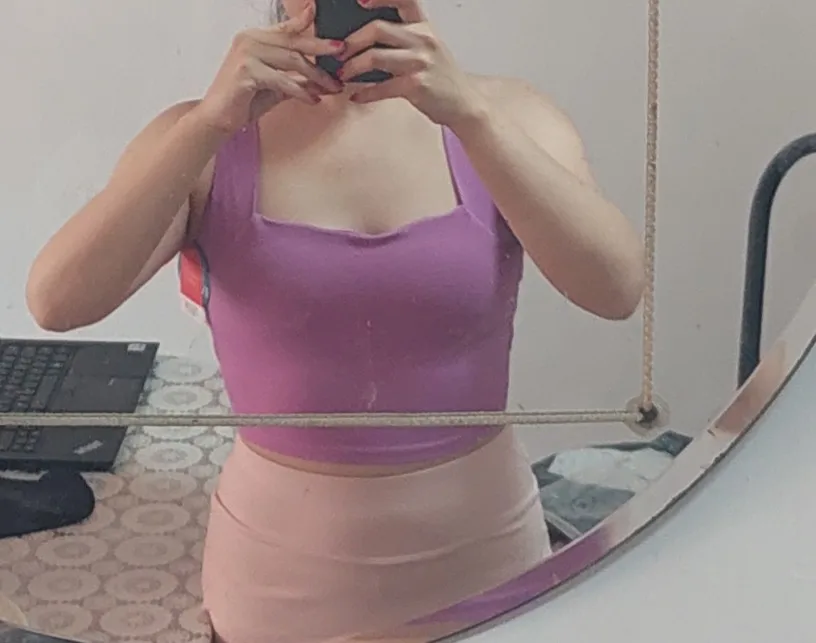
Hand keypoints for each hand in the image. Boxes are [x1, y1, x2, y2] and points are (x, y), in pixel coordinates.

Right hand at [194, 3, 345, 134]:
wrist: (217, 118)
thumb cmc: (244, 101)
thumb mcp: (276, 86)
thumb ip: (296, 78)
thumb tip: (323, 80)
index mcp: (255, 38)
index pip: (286, 27)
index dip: (305, 21)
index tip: (320, 12)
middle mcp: (250, 40)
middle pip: (294, 42)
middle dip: (321, 47)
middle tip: (342, 51)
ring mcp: (247, 54)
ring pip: (293, 61)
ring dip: (318, 76)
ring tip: (334, 87)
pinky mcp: (247, 73)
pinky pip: (283, 81)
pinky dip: (301, 92)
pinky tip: (314, 100)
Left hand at [336, 0, 484, 127]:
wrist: (464, 103)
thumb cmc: (441, 76)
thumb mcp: (427, 48)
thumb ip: (403, 38)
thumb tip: (364, 39)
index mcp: (423, 26)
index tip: (359, 1)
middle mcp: (422, 39)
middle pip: (378, 28)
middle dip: (352, 41)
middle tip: (339, 52)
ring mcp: (420, 62)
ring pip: (375, 57)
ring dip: (352, 67)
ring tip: (343, 74)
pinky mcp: (416, 86)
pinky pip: (381, 87)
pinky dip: (365, 93)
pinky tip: (356, 96)